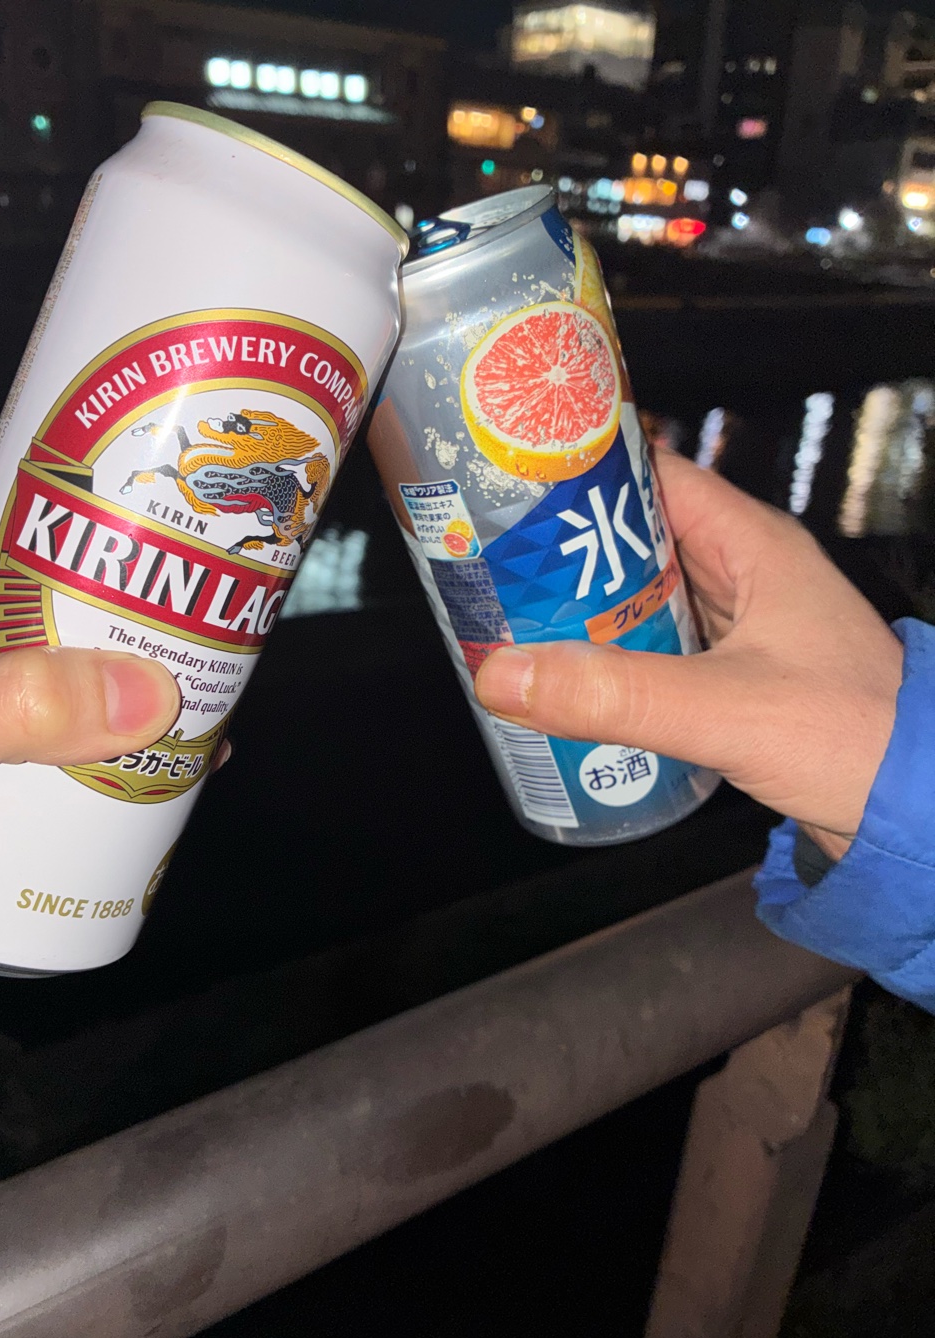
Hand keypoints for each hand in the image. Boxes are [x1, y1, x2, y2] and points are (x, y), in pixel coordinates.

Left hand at [0, 498, 188, 851]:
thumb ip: (8, 710)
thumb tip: (149, 692)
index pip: (22, 523)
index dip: (104, 527)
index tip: (185, 550)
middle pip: (45, 613)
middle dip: (123, 639)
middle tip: (205, 664)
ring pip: (34, 687)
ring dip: (101, 711)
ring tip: (184, 736)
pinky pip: (11, 747)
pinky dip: (62, 765)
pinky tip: (110, 796)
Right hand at [475, 449, 903, 858]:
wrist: (921, 817)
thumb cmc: (857, 740)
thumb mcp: (726, 710)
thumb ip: (615, 695)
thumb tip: (502, 676)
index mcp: (754, 546)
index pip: (653, 476)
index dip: (580, 475)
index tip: (509, 489)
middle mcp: (748, 575)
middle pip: (636, 541)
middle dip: (564, 556)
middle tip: (490, 571)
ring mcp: (743, 629)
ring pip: (642, 601)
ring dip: (584, 615)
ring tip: (509, 625)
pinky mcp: (737, 680)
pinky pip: (658, 653)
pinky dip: (613, 662)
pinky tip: (569, 685)